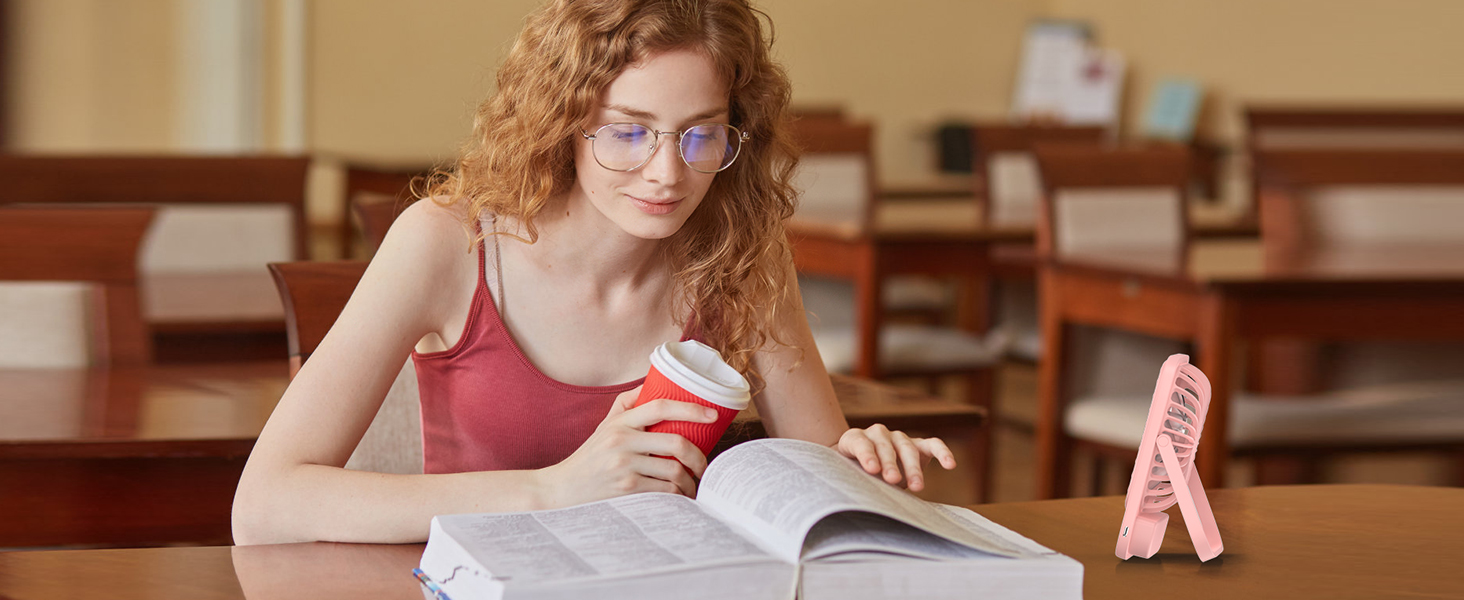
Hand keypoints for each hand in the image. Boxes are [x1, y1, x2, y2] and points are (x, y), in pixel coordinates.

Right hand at [536, 386, 717, 507]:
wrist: (561, 489)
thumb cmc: (590, 457)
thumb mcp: (604, 426)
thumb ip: (627, 405)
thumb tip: (655, 382)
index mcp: (619, 423)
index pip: (661, 406)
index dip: (691, 409)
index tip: (713, 415)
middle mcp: (621, 442)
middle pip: (676, 443)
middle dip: (698, 457)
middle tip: (704, 465)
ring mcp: (623, 467)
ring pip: (674, 471)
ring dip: (690, 481)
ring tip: (692, 485)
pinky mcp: (626, 490)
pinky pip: (664, 491)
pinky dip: (678, 495)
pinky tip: (679, 497)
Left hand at [835, 425, 955, 491]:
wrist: (858, 466)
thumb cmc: (850, 473)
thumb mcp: (846, 476)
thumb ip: (851, 481)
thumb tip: (857, 499)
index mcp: (854, 439)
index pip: (861, 443)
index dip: (867, 455)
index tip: (872, 469)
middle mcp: (877, 434)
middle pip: (886, 447)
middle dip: (890, 464)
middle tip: (893, 480)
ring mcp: (898, 438)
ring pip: (907, 448)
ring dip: (912, 468)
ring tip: (916, 487)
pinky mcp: (918, 444)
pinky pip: (932, 444)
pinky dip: (942, 452)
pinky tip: (950, 464)